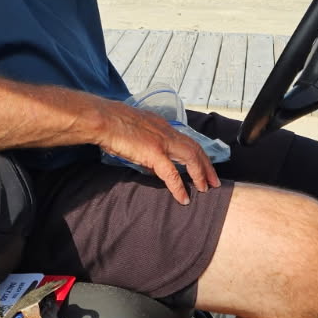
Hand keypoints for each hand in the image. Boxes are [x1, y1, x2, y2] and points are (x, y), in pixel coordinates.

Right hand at [95, 102, 220, 204]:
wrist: (103, 119)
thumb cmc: (111, 124)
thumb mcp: (136, 132)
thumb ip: (147, 146)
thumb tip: (153, 165)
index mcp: (162, 126)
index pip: (186, 140)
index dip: (197, 153)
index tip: (203, 165)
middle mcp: (167, 131)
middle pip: (195, 148)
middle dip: (207, 165)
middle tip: (214, 181)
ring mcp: (162, 141)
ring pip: (191, 158)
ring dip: (200, 174)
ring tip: (205, 189)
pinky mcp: (154, 152)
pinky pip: (172, 173)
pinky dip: (179, 187)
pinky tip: (184, 198)